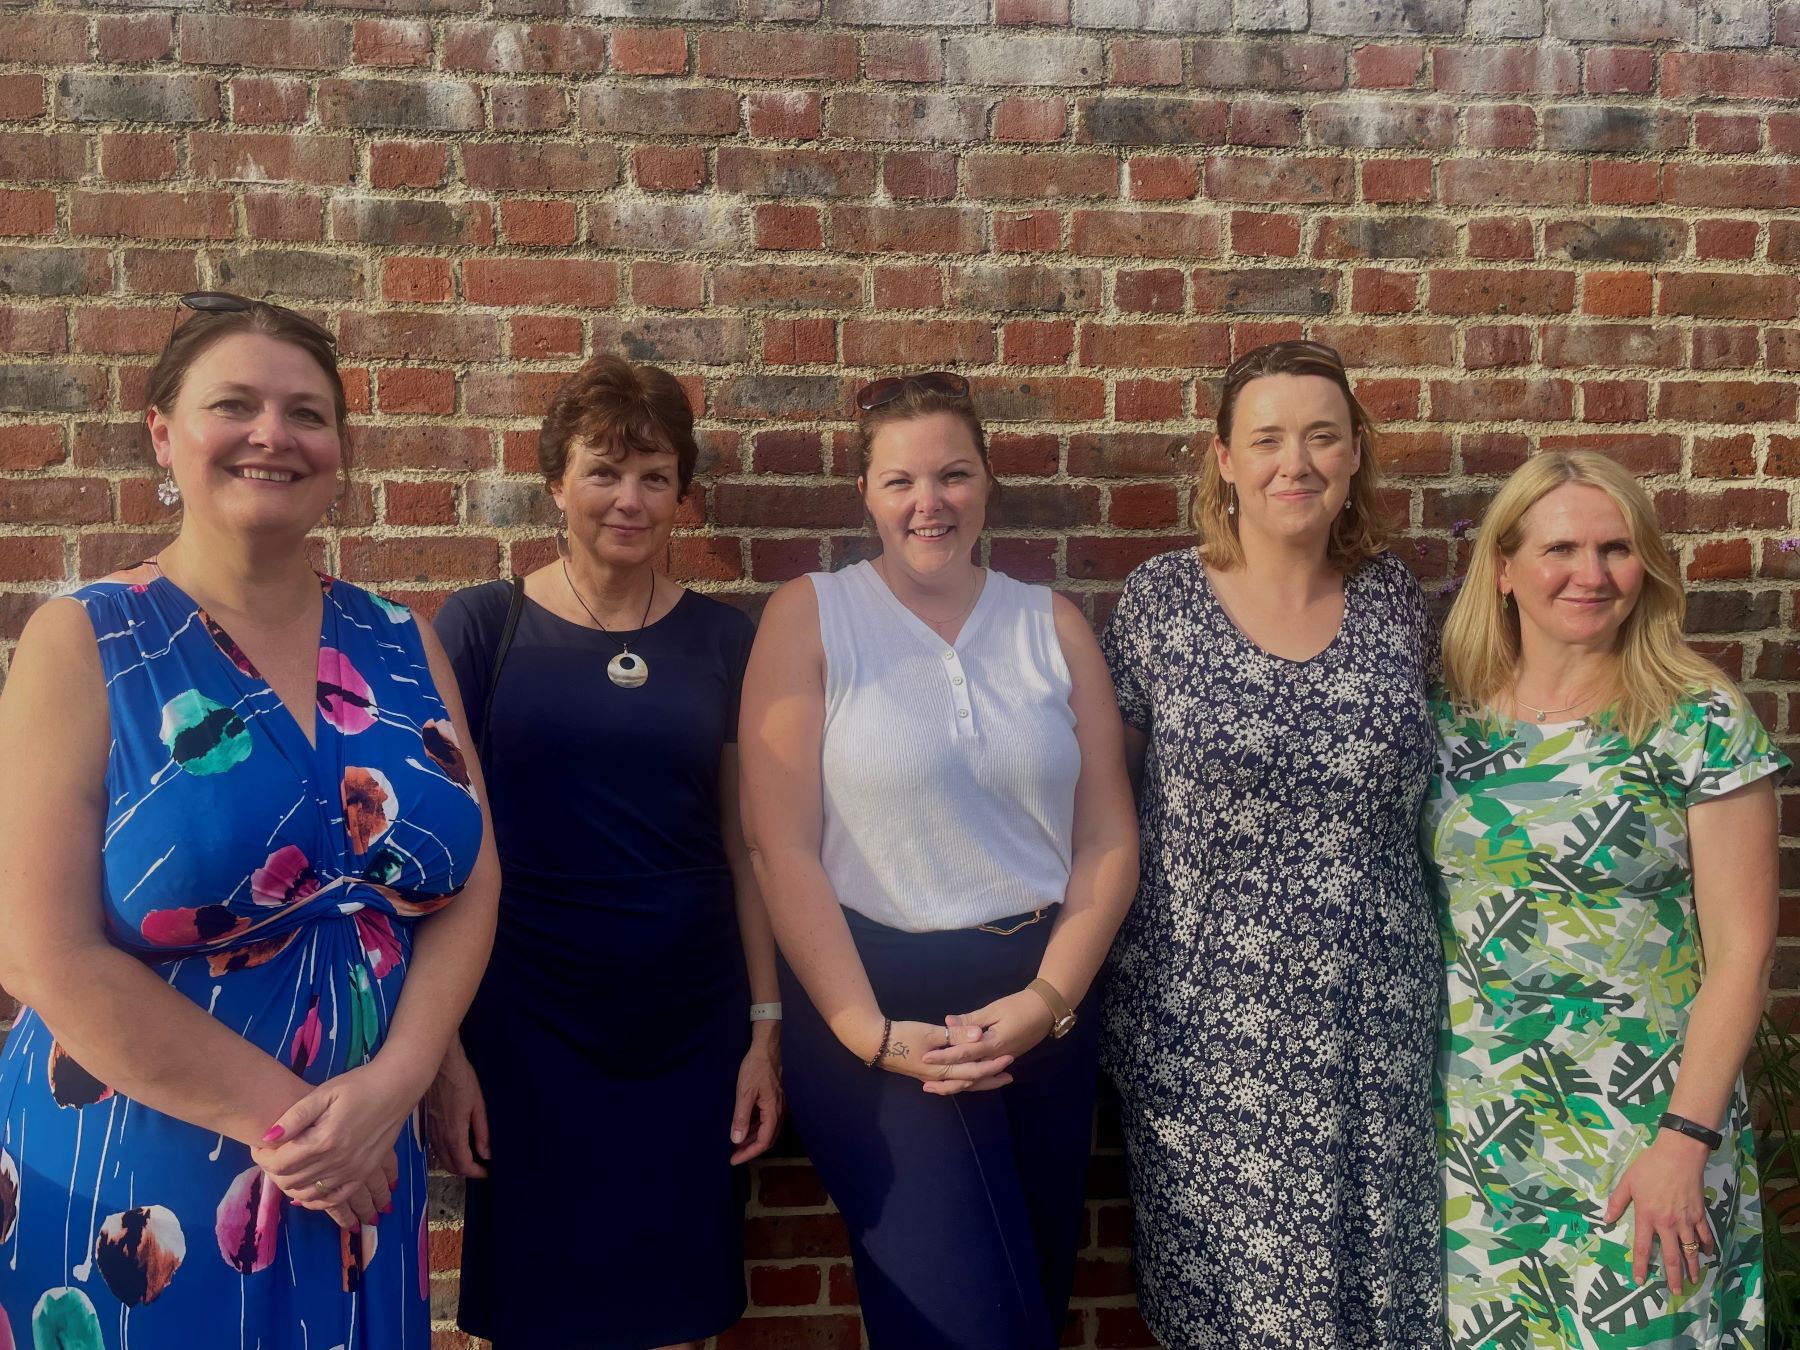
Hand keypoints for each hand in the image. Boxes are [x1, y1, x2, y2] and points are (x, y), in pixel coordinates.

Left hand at [252, 1062, 417, 1231]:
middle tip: (271, 1156)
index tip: (260, 1146)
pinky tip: (307, 1191)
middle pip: (290, 1181)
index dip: (262, 1157)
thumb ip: (295, 1116)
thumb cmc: (358, 1086)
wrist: (395, 1088)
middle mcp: (337, 1162)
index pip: (279, 1164)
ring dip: (291, 1186)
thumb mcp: (323, 1093)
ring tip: (287, 1169)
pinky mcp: (363, 1174)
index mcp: (324, 1141)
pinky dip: (316, 1201)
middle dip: (273, 1171)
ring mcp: (352, 1172)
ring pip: (308, 1194)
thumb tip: (267, 1137)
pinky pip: (334, 1199)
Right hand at [425, 1038, 489, 1178]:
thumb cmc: (462, 1079)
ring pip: (441, 1158)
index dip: (476, 1173)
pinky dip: (446, 1154)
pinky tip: (457, 1148)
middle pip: (450, 1166)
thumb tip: (487, 1154)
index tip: (488, 1172)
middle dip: (466, 1172)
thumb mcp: (479, 1105)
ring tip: (472, 1160)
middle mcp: (439, 1136)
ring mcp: (431, 1130)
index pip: (463, 1165)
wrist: (440, 1064)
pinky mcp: (427, 1124)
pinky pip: (435, 1148)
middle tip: (482, 1168)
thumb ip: (483, 1132)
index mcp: (454, 1133)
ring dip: (455, 1164)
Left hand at [730, 1023, 782, 1165]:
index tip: (733, 1160)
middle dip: (751, 1149)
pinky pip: (767, 1120)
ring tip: (736, 1143)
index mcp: (774, 1111)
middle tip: (734, 1155)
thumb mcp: (744, 1092)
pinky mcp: (775, 1099)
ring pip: (768, 1129)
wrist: (768, 1047)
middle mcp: (780, 1111)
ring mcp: (779, 1105)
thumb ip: (741, 1117)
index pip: (763, 1141)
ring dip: (753, 1139)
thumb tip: (736, 1140)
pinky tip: (744, 1126)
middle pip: (768, 1138)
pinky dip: (756, 1127)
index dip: (748, 1153)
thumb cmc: (756, 1067)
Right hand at [861, 1016, 1014, 1095]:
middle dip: (990, 1079)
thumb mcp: (931, 1032)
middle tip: (1009, 1076)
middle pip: (970, 1082)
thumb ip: (956, 1035)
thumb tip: (979, 1035)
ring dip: (978, 1080)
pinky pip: (951, 1080)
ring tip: (993, 1077)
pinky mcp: (926, 1073)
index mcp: (942, 1069)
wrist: (875, 1043)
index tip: (1009, 1058)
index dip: (992, 1065)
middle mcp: (939, 1078)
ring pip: (960, 1083)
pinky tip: (966, 1076)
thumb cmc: (903, 1036)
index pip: (973, 1070)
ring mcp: (931, 1077)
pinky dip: (963, 1079)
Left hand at [920, 988, 1054, 1095]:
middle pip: (969, 1074)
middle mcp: (996, 1057)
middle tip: (926, 1086)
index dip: (944, 1056)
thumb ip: (971, 1020)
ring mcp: (1002, 1060)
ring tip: (939, 1087)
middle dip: (947, 1080)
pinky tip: (961, 1080)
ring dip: (959, 1084)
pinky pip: (985, 1074)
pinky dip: (972, 1079)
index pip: (963, 1053)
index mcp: (993, 1044)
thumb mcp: (994, 1009)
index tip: (925, 1058)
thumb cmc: (1020, 1006)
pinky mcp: (1005, 1058)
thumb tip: (947, 1022)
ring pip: (977, 1078)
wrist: (1046, 1010)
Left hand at [1603, 1130, 1715, 1293]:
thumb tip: (1606, 1220)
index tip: (1640, 1281)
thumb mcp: (1627, 1182)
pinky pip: (1705, 1235)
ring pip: (1690, 1250)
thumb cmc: (1650, 1166)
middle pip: (1671, 1256)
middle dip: (1673, 1276)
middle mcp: (1667, 1223)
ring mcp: (1686, 1220)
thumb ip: (1617, 1202)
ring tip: (1694, 1281)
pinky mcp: (1699, 1214)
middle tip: (1676, 1292)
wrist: (1679, 1155)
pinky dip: (1706, 1246)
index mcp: (1647, 1216)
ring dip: (1693, 1267)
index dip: (1641, 1266)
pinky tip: (1706, 1254)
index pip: (1642, 1247)